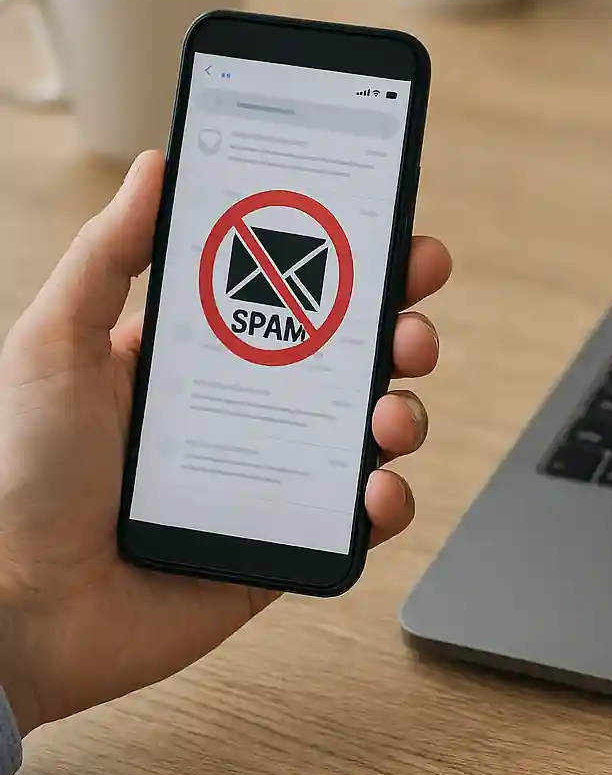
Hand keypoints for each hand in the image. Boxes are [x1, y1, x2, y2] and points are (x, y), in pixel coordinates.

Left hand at [0, 151, 452, 735]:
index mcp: (203, 353)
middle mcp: (250, 407)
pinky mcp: (290, 541)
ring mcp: (276, 474)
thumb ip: (110, 254)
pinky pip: (363, 518)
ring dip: (405, 409)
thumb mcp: (55, 343)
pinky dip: (389, 501)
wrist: (17, 609)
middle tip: (410, 328)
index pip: (298, 293)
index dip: (357, 265)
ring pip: (373, 429)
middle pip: (356, 355)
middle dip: (403, 330)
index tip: (396, 240)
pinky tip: (376, 490)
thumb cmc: (18, 475)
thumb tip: (158, 165)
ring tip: (389, 416)